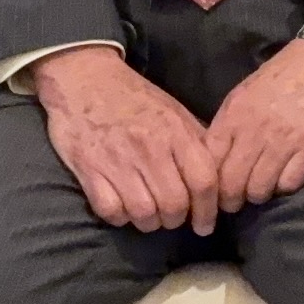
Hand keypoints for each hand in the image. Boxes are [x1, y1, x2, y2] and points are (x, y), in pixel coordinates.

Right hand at [29, 46, 221, 231]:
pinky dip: (121, 217)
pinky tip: (123, 208)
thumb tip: (219, 173)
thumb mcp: (173, 111)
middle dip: (177, 220)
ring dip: (150, 223)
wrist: (84, 78)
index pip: (203, 181)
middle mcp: (149, 148)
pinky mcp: (88, 170)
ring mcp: (117, 161)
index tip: (205, 225)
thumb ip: (195, 140)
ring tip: (149, 215)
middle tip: (173, 218)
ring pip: (144, 214)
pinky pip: (112, 211)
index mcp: (175, 131)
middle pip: (174, 204)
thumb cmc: (134, 97)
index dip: (208, 210)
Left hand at [200, 40, 303, 218]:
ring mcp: (284, 140)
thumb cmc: (285, 73)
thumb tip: (215, 157)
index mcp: (236, 113)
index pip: (210, 160)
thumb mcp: (246, 91)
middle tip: (235, 202)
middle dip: (230, 199)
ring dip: (258, 195)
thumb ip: (230, 122)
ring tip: (261, 190)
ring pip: (259, 189)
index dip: (209, 182)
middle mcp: (256, 129)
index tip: (214, 191)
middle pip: (232, 182)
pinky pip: (289, 184)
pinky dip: (284, 187)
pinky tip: (285, 179)